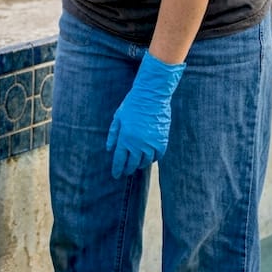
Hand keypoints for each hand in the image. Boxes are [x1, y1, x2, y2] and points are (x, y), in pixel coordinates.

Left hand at [107, 52, 185, 177]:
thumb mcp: (118, 118)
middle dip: (128, 169)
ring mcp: (151, 143)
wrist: (151, 96)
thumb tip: (109, 149)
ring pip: (146, 161)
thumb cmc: (132, 105)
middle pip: (132, 163)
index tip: (116, 175)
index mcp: (125, 138)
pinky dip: (153, 159)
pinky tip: (149, 158)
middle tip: (125, 172)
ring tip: (136, 165)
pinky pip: (158, 156)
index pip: (120, 160)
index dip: (117, 169)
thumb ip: (113, 135)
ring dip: (140, 165)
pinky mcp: (162, 140)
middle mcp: (138, 144)